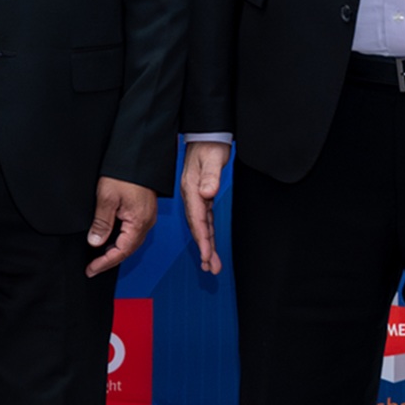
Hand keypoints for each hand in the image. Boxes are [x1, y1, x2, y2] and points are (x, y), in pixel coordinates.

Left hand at [85, 177, 156, 275]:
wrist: (139, 156)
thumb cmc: (125, 173)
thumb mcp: (107, 198)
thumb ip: (101, 222)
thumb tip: (95, 242)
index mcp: (139, 222)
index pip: (121, 251)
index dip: (105, 262)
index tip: (91, 269)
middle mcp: (146, 223)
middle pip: (127, 249)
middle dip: (109, 260)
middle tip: (92, 267)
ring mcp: (146, 217)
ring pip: (129, 242)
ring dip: (114, 251)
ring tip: (97, 258)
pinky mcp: (143, 211)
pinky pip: (131, 232)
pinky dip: (119, 240)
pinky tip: (108, 240)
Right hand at [178, 141, 227, 276]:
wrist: (205, 136)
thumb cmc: (209, 146)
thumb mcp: (212, 158)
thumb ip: (210, 175)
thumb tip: (208, 192)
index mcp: (192, 190)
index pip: (197, 219)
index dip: (202, 239)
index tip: (207, 255)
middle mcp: (193, 196)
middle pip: (198, 227)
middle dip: (204, 249)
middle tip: (211, 268)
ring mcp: (196, 197)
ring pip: (201, 226)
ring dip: (206, 245)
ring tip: (211, 264)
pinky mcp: (202, 196)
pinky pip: (204, 219)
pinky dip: (206, 233)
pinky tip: (209, 244)